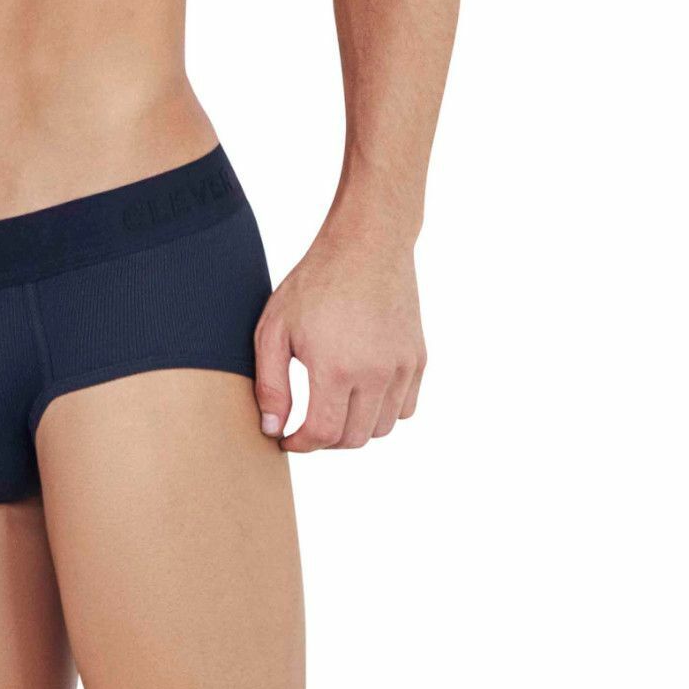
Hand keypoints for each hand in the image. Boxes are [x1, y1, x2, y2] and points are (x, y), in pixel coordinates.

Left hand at [253, 222, 425, 450]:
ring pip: (382, 428)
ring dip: (355, 428)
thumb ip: (270, 384)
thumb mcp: (274, 328)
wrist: (366, 244)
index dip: (300, 444)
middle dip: (325, 440)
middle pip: (353, 438)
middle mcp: (375, 374)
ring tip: (332, 408)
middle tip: (306, 425)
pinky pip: (405, 407)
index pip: (323, 435)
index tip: (286, 439)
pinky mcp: (418, 358)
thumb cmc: (313, 283)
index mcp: (336, 368)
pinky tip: (361, 393)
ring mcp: (402, 367)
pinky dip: (384, 412)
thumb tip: (273, 430)